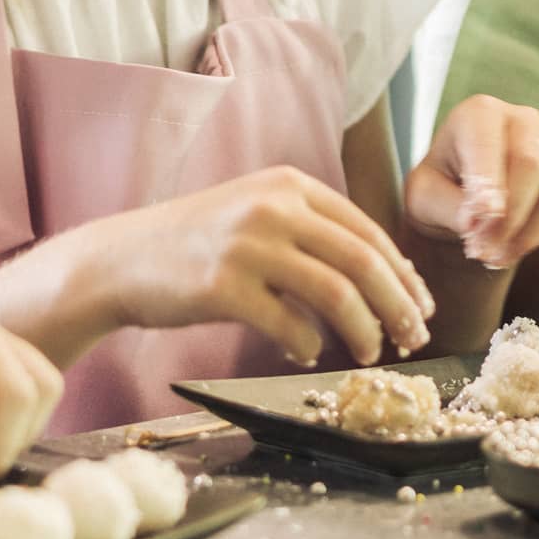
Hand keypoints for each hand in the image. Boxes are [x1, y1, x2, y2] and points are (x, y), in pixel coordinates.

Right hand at [97, 166, 434, 365]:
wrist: (120, 259)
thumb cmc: (192, 244)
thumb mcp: (252, 213)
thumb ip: (309, 231)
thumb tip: (385, 278)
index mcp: (285, 184)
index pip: (367, 231)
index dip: (403, 275)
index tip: (418, 307)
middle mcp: (269, 207)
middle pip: (363, 261)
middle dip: (399, 307)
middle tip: (411, 339)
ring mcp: (245, 245)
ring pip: (337, 295)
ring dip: (364, 332)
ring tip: (368, 354)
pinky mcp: (222, 287)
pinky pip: (290, 326)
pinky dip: (309, 346)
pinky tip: (305, 353)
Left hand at [406, 95, 538, 269]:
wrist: (463, 194)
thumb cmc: (440, 187)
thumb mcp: (425, 195)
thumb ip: (447, 204)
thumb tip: (477, 223)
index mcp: (479, 113)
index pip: (488, 145)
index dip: (490, 180)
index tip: (486, 213)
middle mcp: (523, 121)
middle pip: (530, 165)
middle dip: (508, 216)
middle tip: (482, 252)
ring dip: (527, 232)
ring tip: (494, 257)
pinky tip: (514, 249)